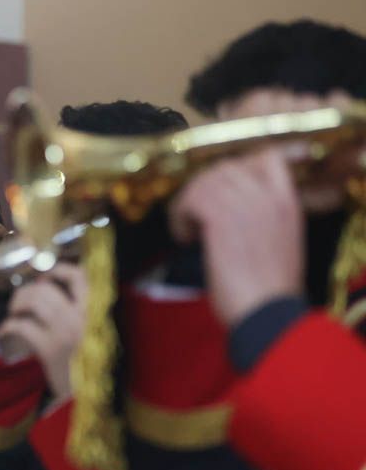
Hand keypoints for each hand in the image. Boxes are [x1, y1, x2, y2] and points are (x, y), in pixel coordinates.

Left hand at [0, 263, 86, 400]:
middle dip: (26, 292)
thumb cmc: (84, 362)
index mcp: (95, 312)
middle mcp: (84, 319)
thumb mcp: (89, 331)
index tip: (43, 277)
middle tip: (19, 304)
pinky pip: (22, 326)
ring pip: (33, 302)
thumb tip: (46, 284)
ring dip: (16, 306)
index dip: (58, 270)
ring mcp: (67, 334)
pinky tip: (5, 332)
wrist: (88, 397)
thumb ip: (77, 310)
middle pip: (46, 288)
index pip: (80, 277)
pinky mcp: (51, 350)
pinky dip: (8, 326)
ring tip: (14, 316)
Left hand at [169, 148, 303, 327]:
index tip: (220, 190)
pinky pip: (191, 199)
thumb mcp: (280, 242)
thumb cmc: (269, 290)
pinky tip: (185, 238)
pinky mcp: (222, 219)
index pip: (266, 156)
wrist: (267, 314)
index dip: (236, 167)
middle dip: (204, 187)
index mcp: (288, 201)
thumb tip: (230, 208)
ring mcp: (246, 205)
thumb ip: (263, 217)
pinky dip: (180, 216)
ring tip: (189, 230)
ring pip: (205, 180)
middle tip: (196, 215)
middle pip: (226, 166)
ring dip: (188, 202)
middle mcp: (269, 196)